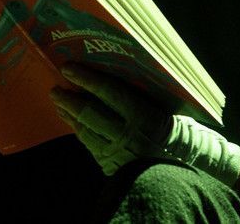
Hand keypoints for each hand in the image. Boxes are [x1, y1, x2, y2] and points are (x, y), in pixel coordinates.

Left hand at [51, 64, 239, 188]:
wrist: (184, 172)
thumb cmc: (178, 135)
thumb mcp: (166, 110)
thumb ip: (144, 95)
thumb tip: (122, 72)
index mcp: (143, 116)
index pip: (109, 91)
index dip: (87, 78)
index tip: (70, 67)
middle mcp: (126, 134)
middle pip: (90, 112)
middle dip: (69, 98)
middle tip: (56, 87)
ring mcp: (117, 153)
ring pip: (85, 131)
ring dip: (69, 115)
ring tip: (59, 103)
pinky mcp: (112, 166)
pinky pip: (90, 146)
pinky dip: (80, 132)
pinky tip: (74, 124)